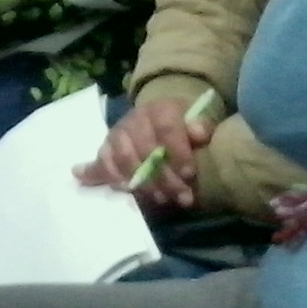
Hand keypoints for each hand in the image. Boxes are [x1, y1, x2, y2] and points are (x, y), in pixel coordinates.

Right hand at [82, 95, 216, 212]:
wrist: (157, 124)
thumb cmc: (182, 129)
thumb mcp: (198, 123)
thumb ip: (202, 127)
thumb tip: (199, 134)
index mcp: (159, 109)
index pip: (166, 127)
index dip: (177, 151)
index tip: (189, 174)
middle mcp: (135, 119)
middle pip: (145, 149)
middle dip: (165, 177)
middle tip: (182, 196)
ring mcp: (117, 134)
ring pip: (124, 159)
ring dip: (144, 183)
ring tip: (162, 198)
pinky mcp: (105, 149)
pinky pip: (104, 164)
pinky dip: (114, 178)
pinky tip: (128, 190)